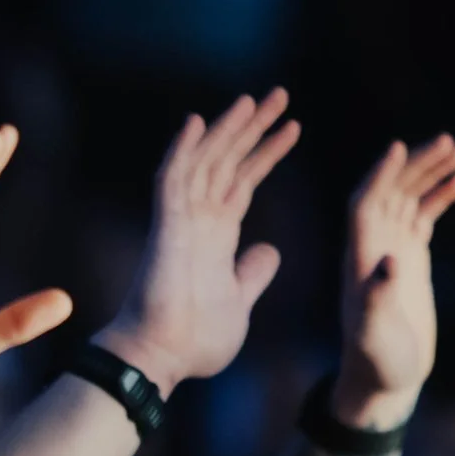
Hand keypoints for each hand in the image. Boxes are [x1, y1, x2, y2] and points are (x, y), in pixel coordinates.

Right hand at [95, 89, 300, 390]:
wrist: (163, 360)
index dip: (265, 154)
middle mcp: (199, 222)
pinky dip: (181, 151)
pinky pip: (171, 182)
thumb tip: (268, 250)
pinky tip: (195, 121)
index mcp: (217, 237)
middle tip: (279, 95)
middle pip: (227, 162)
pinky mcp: (165, 229)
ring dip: (230, 129)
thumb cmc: (195, 341)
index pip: (242, 182)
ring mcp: (181, 223)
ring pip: (205, 162)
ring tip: (258, 99)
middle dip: (253, 128)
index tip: (292, 127)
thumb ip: (252, 274)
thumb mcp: (240, 302)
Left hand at [335, 135, 454, 426]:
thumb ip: (376, 299)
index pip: (363, 205)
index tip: (399, 148)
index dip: (379, 176)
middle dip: (414, 165)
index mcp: (358, 259)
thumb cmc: (376, 362)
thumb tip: (388, 261)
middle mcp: (371, 249)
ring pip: (407, 199)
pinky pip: (421, 217)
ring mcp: (391, 252)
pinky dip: (438, 197)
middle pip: (389, 192)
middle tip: (447, 141)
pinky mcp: (410, 261)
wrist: (385, 380)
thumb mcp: (374, 334)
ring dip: (428, 173)